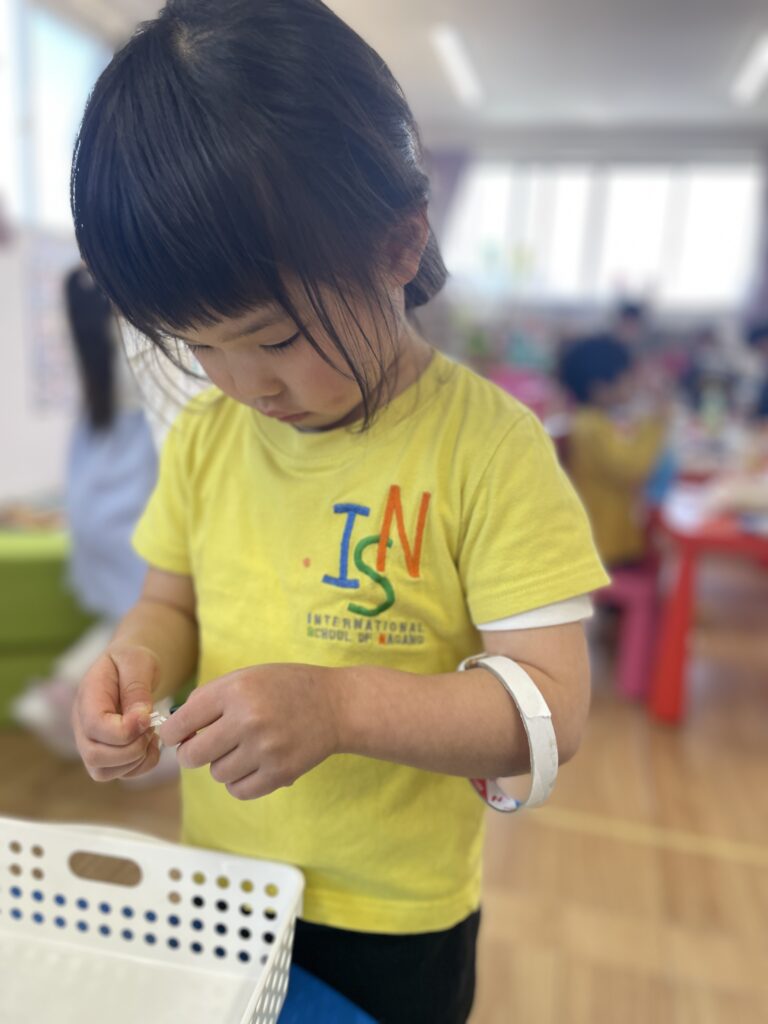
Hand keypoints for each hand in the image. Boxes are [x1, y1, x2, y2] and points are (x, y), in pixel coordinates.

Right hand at [72, 646, 160, 780]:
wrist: (132, 666)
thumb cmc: (134, 660)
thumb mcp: (139, 662)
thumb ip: (137, 689)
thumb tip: (140, 720)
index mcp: (87, 697)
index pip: (94, 726)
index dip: (123, 731)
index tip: (148, 718)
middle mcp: (82, 724)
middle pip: (94, 756)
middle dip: (131, 749)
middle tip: (151, 728)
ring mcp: (91, 742)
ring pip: (103, 772)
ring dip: (136, 760)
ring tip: (151, 735)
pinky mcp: (107, 754)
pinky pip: (120, 775)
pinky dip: (141, 766)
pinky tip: (151, 744)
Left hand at [158, 663, 340, 799]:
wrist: (336, 704)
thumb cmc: (287, 687)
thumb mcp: (247, 677)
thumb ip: (209, 698)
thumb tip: (175, 729)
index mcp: (235, 691)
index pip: (180, 724)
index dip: (173, 733)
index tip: (179, 736)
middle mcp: (247, 719)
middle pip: (193, 756)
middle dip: (193, 753)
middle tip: (205, 747)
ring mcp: (265, 749)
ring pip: (217, 774)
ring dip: (223, 765)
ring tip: (243, 749)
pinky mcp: (280, 772)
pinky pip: (239, 790)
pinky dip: (240, 782)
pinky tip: (253, 765)